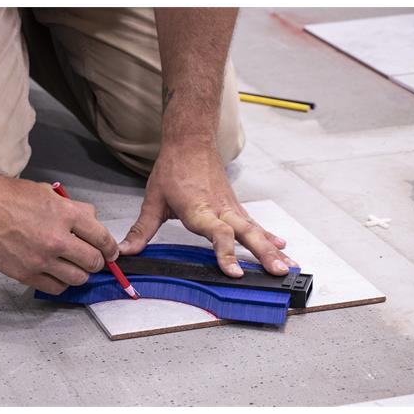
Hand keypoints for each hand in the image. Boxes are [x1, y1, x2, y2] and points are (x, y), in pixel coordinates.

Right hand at [0, 176, 118, 293]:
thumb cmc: (11, 195)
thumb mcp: (49, 193)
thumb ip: (75, 209)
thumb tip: (93, 220)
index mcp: (67, 215)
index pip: (103, 238)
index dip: (111, 249)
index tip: (110, 253)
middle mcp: (57, 239)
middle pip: (94, 262)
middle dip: (97, 262)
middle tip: (92, 260)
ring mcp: (41, 259)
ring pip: (78, 278)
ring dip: (80, 274)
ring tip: (73, 267)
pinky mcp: (25, 273)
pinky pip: (56, 287)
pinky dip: (61, 283)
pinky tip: (56, 273)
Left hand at [119, 145, 297, 276]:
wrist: (190, 141)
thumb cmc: (173, 169)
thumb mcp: (153, 200)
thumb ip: (142, 230)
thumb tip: (125, 252)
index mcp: (199, 209)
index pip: (217, 233)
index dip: (226, 252)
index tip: (233, 272)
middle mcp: (220, 209)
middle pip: (246, 232)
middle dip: (263, 254)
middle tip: (278, 273)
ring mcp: (231, 207)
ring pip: (255, 229)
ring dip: (272, 249)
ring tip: (288, 268)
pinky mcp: (235, 206)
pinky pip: (255, 224)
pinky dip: (269, 237)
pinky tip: (282, 248)